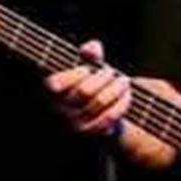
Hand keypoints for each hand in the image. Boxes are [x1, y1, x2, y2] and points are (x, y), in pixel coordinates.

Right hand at [44, 42, 180, 168]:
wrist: (101, 109)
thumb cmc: (91, 81)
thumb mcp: (88, 63)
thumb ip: (89, 52)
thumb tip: (92, 48)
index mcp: (52, 90)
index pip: (55, 84)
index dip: (74, 74)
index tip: (87, 69)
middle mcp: (60, 108)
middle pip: (84, 91)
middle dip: (103, 77)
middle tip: (112, 72)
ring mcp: (75, 122)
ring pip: (99, 103)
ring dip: (116, 89)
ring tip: (123, 81)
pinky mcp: (92, 132)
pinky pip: (109, 116)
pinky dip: (122, 103)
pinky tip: (127, 96)